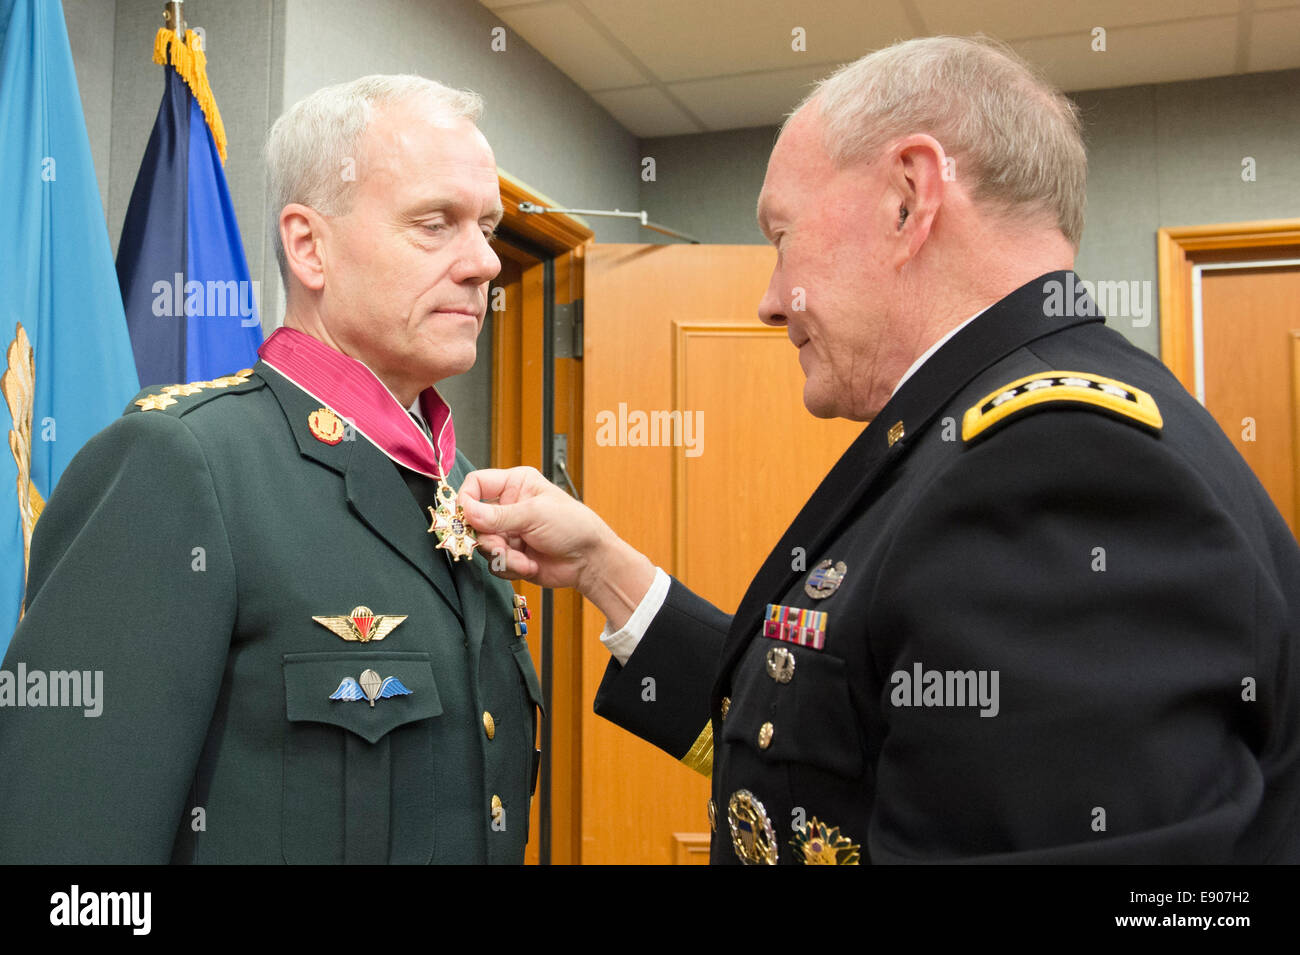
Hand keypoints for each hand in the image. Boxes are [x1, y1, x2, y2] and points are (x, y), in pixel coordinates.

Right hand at [458, 467, 654, 626]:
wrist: (589, 560)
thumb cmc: (573, 526)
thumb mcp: (535, 514)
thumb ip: (498, 515)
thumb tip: (466, 511)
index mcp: (515, 484)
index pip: (476, 484)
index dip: (466, 499)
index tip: (467, 517)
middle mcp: (507, 506)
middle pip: (474, 520)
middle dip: (488, 538)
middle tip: (501, 546)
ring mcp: (507, 532)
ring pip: (483, 545)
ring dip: (502, 556)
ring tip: (523, 558)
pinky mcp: (510, 555)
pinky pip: (493, 564)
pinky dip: (510, 567)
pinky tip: (530, 565)